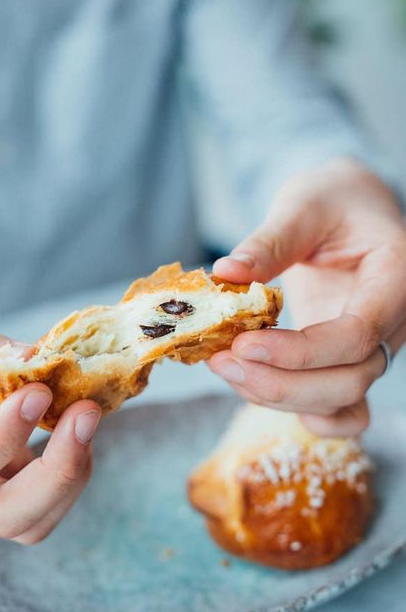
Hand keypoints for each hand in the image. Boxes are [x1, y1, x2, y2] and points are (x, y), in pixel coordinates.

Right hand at [0, 305, 100, 542]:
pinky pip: (46, 496)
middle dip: (57, 471)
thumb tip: (32, 358)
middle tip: (85, 412)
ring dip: (72, 472)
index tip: (38, 392)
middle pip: (5, 516)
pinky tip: (78, 419)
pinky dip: (72, 462)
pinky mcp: (7, 479)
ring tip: (85, 415)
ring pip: (33, 520)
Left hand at [209, 158, 405, 436]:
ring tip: (226, 368)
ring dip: (280, 398)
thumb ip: (269, 242)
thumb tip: (225, 274)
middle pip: (349, 381)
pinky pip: (342, 410)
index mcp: (396, 278)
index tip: (242, 344)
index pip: (356, 335)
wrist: (348, 208)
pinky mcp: (348, 359)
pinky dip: (303, 411)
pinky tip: (258, 389)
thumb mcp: (302, 206)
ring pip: (340, 401)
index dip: (299, 351)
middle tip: (222, 361)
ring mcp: (373, 347)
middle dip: (281, 383)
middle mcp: (393, 322)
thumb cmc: (332, 199)